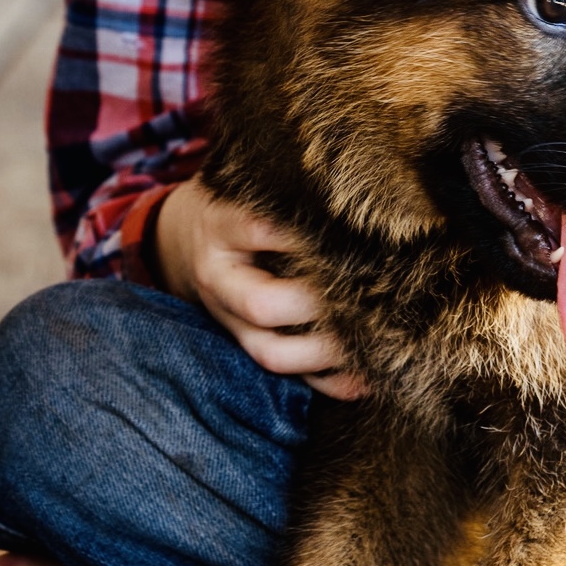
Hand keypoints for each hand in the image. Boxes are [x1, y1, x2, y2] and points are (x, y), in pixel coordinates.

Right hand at [153, 179, 367, 399]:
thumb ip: (293, 192)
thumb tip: (359, 192)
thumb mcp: (253, 182)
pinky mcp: (243, 342)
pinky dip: (324, 382)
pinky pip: (281, 373)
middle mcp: (219, 275)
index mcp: (224, 224)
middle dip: (319, 308)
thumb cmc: (241, 201)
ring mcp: (227, 316)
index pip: (264, 233)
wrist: (192, 234)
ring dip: (324, 356)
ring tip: (373, 346)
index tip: (362, 242)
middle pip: (264, 305)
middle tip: (371, 298)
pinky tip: (364, 380)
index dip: (311, 243)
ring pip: (269, 351)